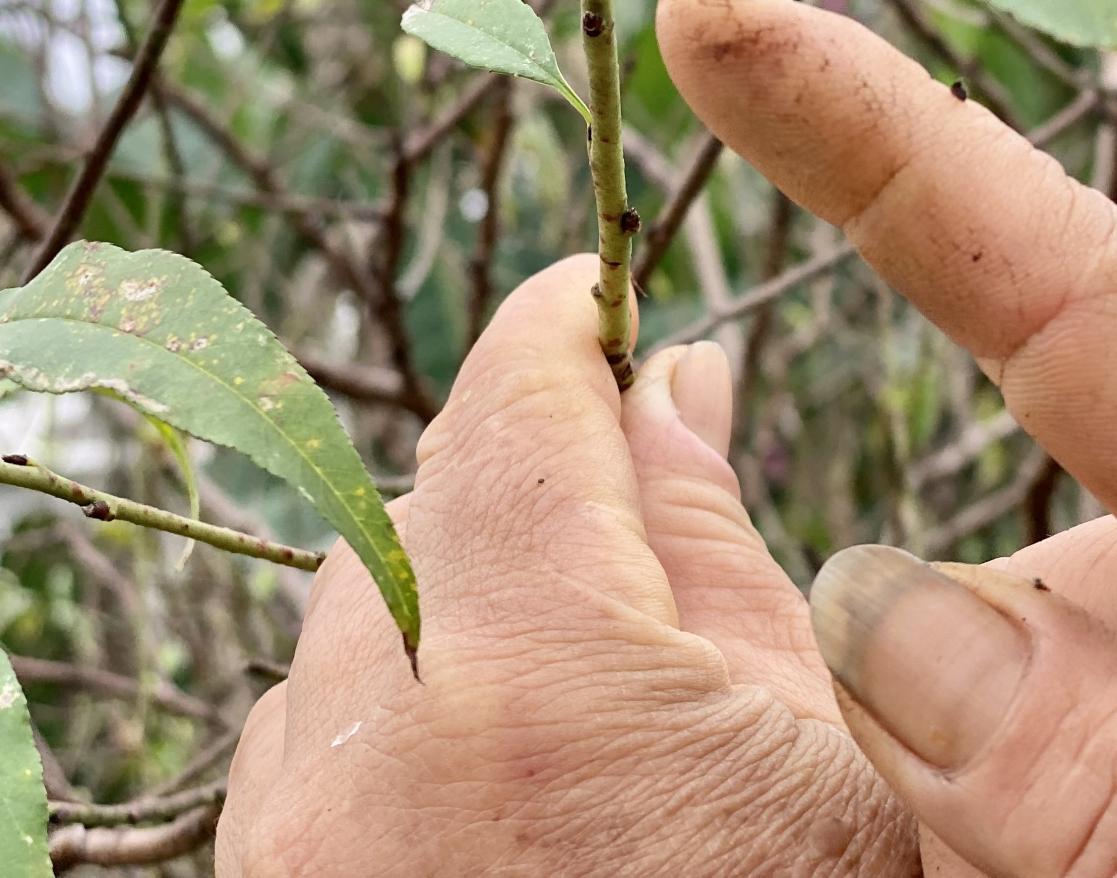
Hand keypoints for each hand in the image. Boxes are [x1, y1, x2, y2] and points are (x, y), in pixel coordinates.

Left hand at [214, 257, 915, 875]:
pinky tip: (504, 753)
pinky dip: (397, 693)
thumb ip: (718, 546)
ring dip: (460, 580)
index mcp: (533, 677)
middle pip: (424, 496)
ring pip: (355, 607)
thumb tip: (677, 383)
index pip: (514, 398)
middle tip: (638, 494)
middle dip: (525, 469)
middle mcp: (365, 746)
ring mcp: (292, 837)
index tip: (604, 294)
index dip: (565, 321)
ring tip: (589, 656)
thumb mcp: (824, 757)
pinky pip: (308, 727)